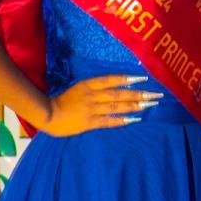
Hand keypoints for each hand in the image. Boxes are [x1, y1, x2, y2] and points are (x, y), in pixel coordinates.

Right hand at [42, 75, 162, 136]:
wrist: (46, 114)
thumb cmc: (59, 102)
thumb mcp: (76, 90)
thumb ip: (92, 90)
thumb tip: (111, 90)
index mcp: (87, 85)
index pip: (111, 80)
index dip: (127, 79)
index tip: (143, 78)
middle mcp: (91, 95)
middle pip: (119, 93)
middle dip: (138, 94)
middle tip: (154, 95)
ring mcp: (91, 109)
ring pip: (116, 107)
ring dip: (133, 106)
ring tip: (148, 105)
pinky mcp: (89, 122)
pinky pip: (108, 121)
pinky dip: (121, 120)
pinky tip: (133, 119)